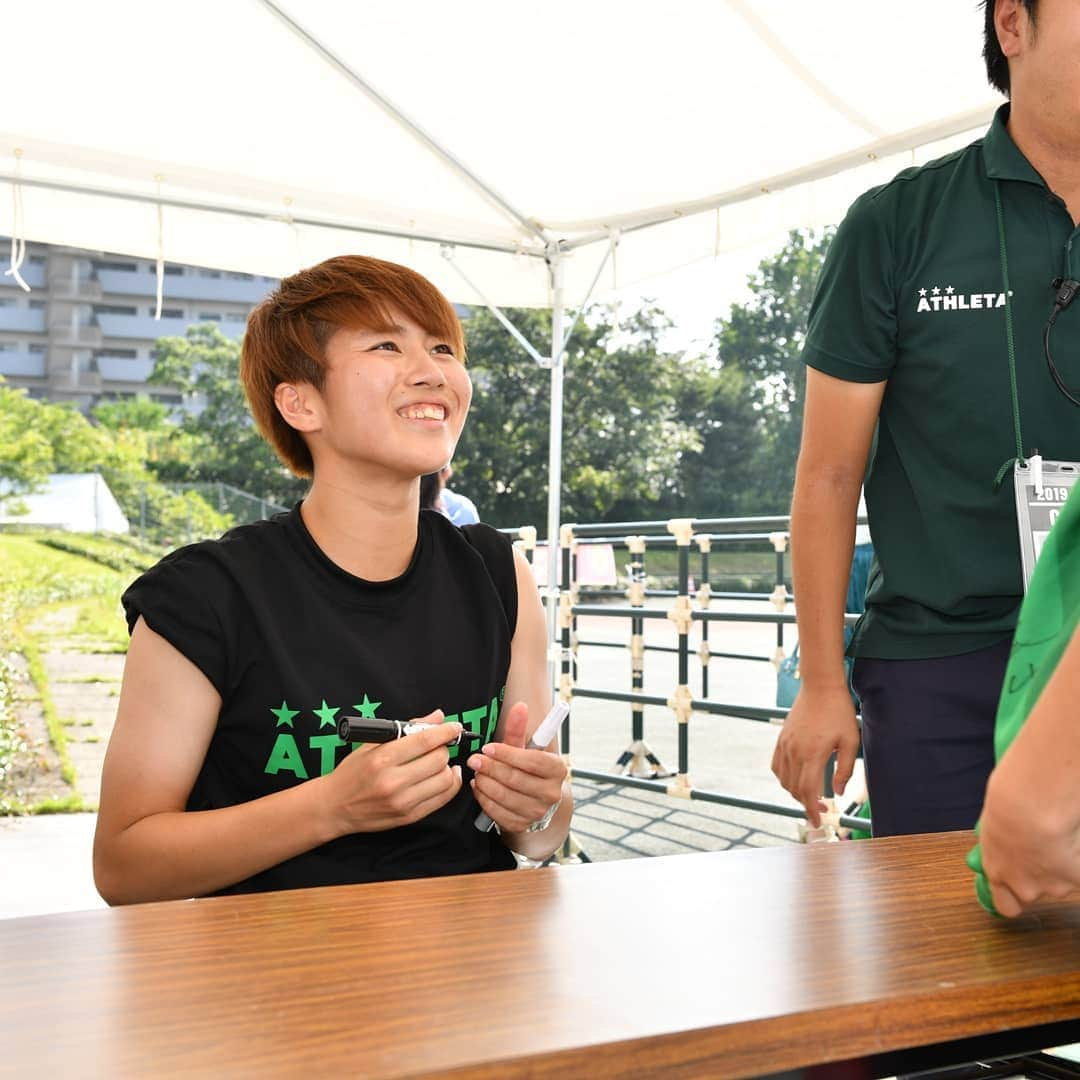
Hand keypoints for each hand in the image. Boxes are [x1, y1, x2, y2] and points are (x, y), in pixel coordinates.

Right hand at [322, 710, 462, 834]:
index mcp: (382, 759)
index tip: (454, 727)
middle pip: (438, 759)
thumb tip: (436, 717)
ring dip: (448, 767)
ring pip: (445, 780)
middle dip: (443, 748)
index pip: (424, 741)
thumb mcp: (371, 744)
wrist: (333, 807)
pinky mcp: (409, 817)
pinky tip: (446, 776)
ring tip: (440, 762)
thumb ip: (407, 728)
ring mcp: (402, 802)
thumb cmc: (351, 773)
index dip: (445, 731)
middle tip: (439, 745)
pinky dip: (449, 785)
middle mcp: (393, 782)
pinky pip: (442, 799)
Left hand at [467, 702, 567, 833]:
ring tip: (476, 773)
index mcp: (557, 769)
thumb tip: (519, 706)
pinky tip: (479, 787)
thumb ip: (519, 729)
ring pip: (505, 796)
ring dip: (485, 783)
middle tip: (474, 759)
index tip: (488, 747)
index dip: (507, 753)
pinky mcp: (522, 825)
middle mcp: (551, 793)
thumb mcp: (524, 748)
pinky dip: (484, 799)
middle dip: (491, 767)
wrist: (534, 798)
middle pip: (515, 779)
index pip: (531, 761)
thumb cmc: (527, 768)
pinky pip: (498, 812)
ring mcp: (537, 812)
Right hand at [771, 686, 859, 826]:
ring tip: (811, 795)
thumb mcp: (850, 741)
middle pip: (794, 788)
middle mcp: (794, 751)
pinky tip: (796, 780)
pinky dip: (784, 778)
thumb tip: (838, 793)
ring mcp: (785, 744)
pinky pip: (776, 766)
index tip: (818, 823)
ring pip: (784, 779)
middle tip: (822, 809)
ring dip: (795, 792)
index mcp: (812, 753)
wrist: (820, 686)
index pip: (808, 791)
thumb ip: (844, 769)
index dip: (812, 810)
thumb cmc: (839, 712)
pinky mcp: (781, 738)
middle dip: (806, 804)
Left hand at [980, 742, 1079, 916]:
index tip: (1017, 886)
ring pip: (1062, 884)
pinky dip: (1079, 861)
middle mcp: (1023, 886)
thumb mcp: (991, 823)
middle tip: (1043, 851)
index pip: (1005, 905)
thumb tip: (1005, 838)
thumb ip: (1000, 842)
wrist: (1032, 807)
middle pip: (1034, 894)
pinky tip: (1074, 842)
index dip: (1013, 897)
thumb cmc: (1006, 804)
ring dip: (1062, 866)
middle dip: (1039, 876)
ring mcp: (1052, 886)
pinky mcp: (1076, 879)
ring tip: (1057, 837)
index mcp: (996, 871)